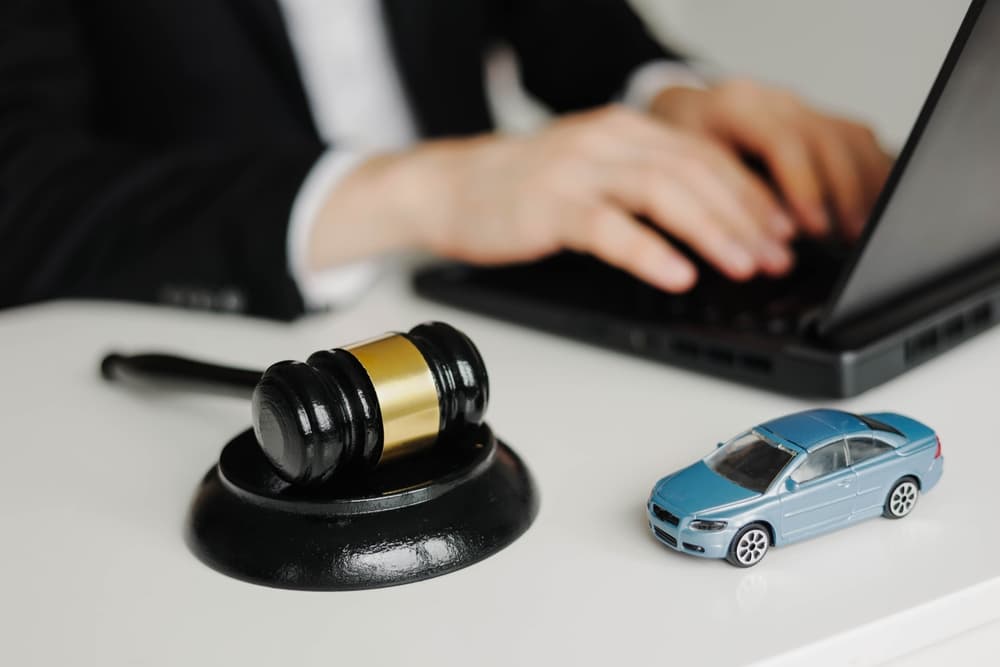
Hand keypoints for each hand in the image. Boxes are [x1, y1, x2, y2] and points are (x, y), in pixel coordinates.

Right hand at [312, 106, 800, 291]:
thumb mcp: (595, 174)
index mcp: (626, 130)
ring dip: (712, 231)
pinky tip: (677, 275)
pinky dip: (649, 252)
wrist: (448, 188)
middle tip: (777, 256)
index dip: (752, 194)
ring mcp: (578, 170)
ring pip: (663, 192)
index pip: (707, 155)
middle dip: (745, 217)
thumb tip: (714, 222)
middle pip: (695, 171)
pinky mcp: (550, 206)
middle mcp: (608, 140)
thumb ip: (647, 184)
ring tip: (744, 266)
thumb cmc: (524, 189)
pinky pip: (610, 228)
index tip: (784, 231)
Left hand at [650, 80, 892, 238]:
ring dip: (865, 185)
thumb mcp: (682, 172)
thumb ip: (720, 197)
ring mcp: (800, 107)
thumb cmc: (677, 150)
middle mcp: (775, 101)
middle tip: (851, 237)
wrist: (681, 117)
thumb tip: (757, 240)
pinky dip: (873, 171)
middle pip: (826, 139)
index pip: (783, 140)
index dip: (803, 186)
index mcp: (736, 106)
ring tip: (865, 229)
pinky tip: (877, 203)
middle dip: (844, 193)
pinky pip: (857, 139)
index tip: (815, 228)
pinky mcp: (818, 119)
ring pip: (850, 137)